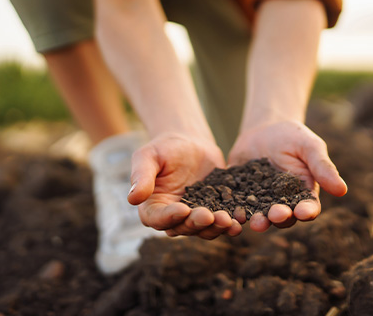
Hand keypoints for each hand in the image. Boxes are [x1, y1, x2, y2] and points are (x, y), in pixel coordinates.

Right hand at [127, 133, 242, 238]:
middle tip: (210, 215)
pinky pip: (221, 222)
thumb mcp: (148, 157)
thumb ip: (141, 177)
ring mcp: (194, 216)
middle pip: (183, 228)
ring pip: (204, 230)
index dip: (169, 217)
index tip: (182, 209)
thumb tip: (132, 199)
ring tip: (228, 221)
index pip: (157, 219)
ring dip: (216, 228)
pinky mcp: (214, 211)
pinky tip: (239, 222)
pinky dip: (230, 225)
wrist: (190, 142)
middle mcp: (173, 217)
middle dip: (197, 223)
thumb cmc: (164, 147)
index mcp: (153, 207)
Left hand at [228, 120, 346, 231]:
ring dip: (258, 220)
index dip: (306, 211)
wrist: (264, 128)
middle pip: (283, 217)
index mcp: (303, 195)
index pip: (308, 207)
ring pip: (259, 215)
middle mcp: (282, 203)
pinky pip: (237, 206)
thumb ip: (323, 167)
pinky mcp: (240, 195)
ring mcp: (260, 201)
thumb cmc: (294, 137)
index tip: (304, 212)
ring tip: (254, 221)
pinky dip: (235, 211)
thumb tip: (342, 190)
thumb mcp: (310, 147)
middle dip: (279, 217)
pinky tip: (231, 212)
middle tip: (275, 215)